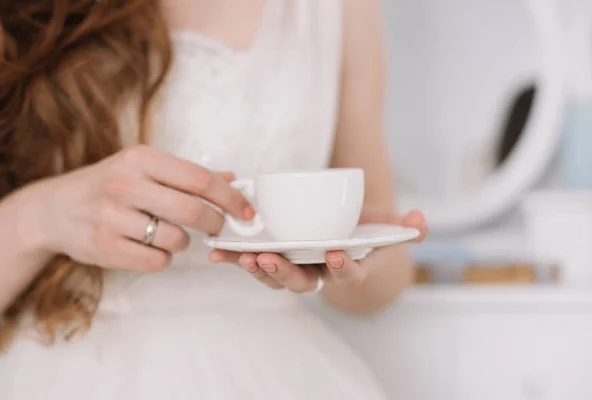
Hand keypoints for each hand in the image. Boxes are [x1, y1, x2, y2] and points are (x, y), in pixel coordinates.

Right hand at [34, 145, 252, 272]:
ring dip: (184, 242)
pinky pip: (156, 261)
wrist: (53, 209)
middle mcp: (125, 184)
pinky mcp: (104, 247)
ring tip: (170, 233)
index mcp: (140, 159)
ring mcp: (112, 217)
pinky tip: (152, 247)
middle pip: (192, 211)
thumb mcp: (142, 167)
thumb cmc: (108, 185)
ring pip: (175, 239)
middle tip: (218, 227)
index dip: (231, 198)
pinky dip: (163, 257)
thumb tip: (231, 179)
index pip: (200, 179)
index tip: (247, 211)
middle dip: (215, 223)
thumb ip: (187, 175)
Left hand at [209, 209, 427, 292]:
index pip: (347, 275)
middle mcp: (317, 273)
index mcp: (345, 267)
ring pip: (274, 278)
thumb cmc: (360, 232)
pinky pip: (252, 264)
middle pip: (301, 282)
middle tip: (272, 259)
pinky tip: (217, 254)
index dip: (342, 268)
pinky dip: (234, 260)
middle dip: (286, 274)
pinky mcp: (271, 258)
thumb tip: (421, 221)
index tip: (336, 254)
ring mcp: (293, 268)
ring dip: (257, 270)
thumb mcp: (382, 226)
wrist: (337, 235)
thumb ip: (404, 226)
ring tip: (246, 257)